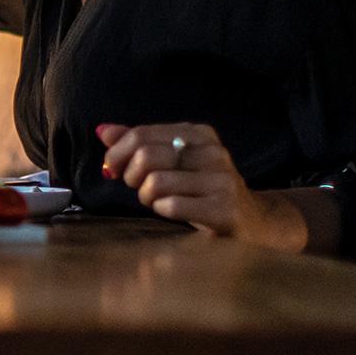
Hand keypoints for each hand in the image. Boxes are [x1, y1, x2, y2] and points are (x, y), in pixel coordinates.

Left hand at [97, 122, 263, 238]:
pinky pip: (170, 206)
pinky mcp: (223, 208)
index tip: (112, 170)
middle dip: (131, 176)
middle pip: (145, 156)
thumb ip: (139, 145)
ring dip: (147, 197)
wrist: (253, 223)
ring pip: (155, 182)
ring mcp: (221, 180)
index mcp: (198, 134)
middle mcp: (213, 152)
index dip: (116, 153)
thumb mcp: (174, 162)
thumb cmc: (201, 191)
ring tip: (159, 201)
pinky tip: (174, 212)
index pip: (141, 134)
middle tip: (140, 188)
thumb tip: (102, 131)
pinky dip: (162, 211)